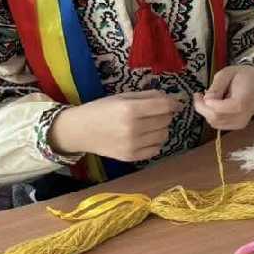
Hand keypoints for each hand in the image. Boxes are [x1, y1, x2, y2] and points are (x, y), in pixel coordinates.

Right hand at [49, 90, 183, 163]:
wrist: (78, 131)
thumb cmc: (100, 109)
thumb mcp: (123, 97)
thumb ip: (149, 96)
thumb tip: (172, 98)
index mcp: (130, 109)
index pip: (164, 106)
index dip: (174, 103)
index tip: (175, 103)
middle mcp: (133, 128)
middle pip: (166, 120)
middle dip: (165, 114)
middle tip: (155, 113)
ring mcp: (132, 145)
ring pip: (164, 135)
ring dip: (161, 128)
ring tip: (148, 124)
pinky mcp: (131, 157)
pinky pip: (156, 149)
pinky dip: (155, 142)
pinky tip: (145, 136)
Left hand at [193, 65, 253, 130]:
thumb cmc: (243, 76)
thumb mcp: (227, 73)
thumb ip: (216, 86)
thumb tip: (206, 99)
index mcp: (243, 101)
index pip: (220, 109)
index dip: (208, 102)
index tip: (201, 92)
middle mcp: (243, 116)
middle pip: (215, 118)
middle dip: (202, 107)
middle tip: (198, 96)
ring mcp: (241, 123)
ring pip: (214, 123)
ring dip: (206, 112)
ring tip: (207, 100)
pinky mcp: (237, 125)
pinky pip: (218, 125)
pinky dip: (211, 116)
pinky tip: (214, 106)